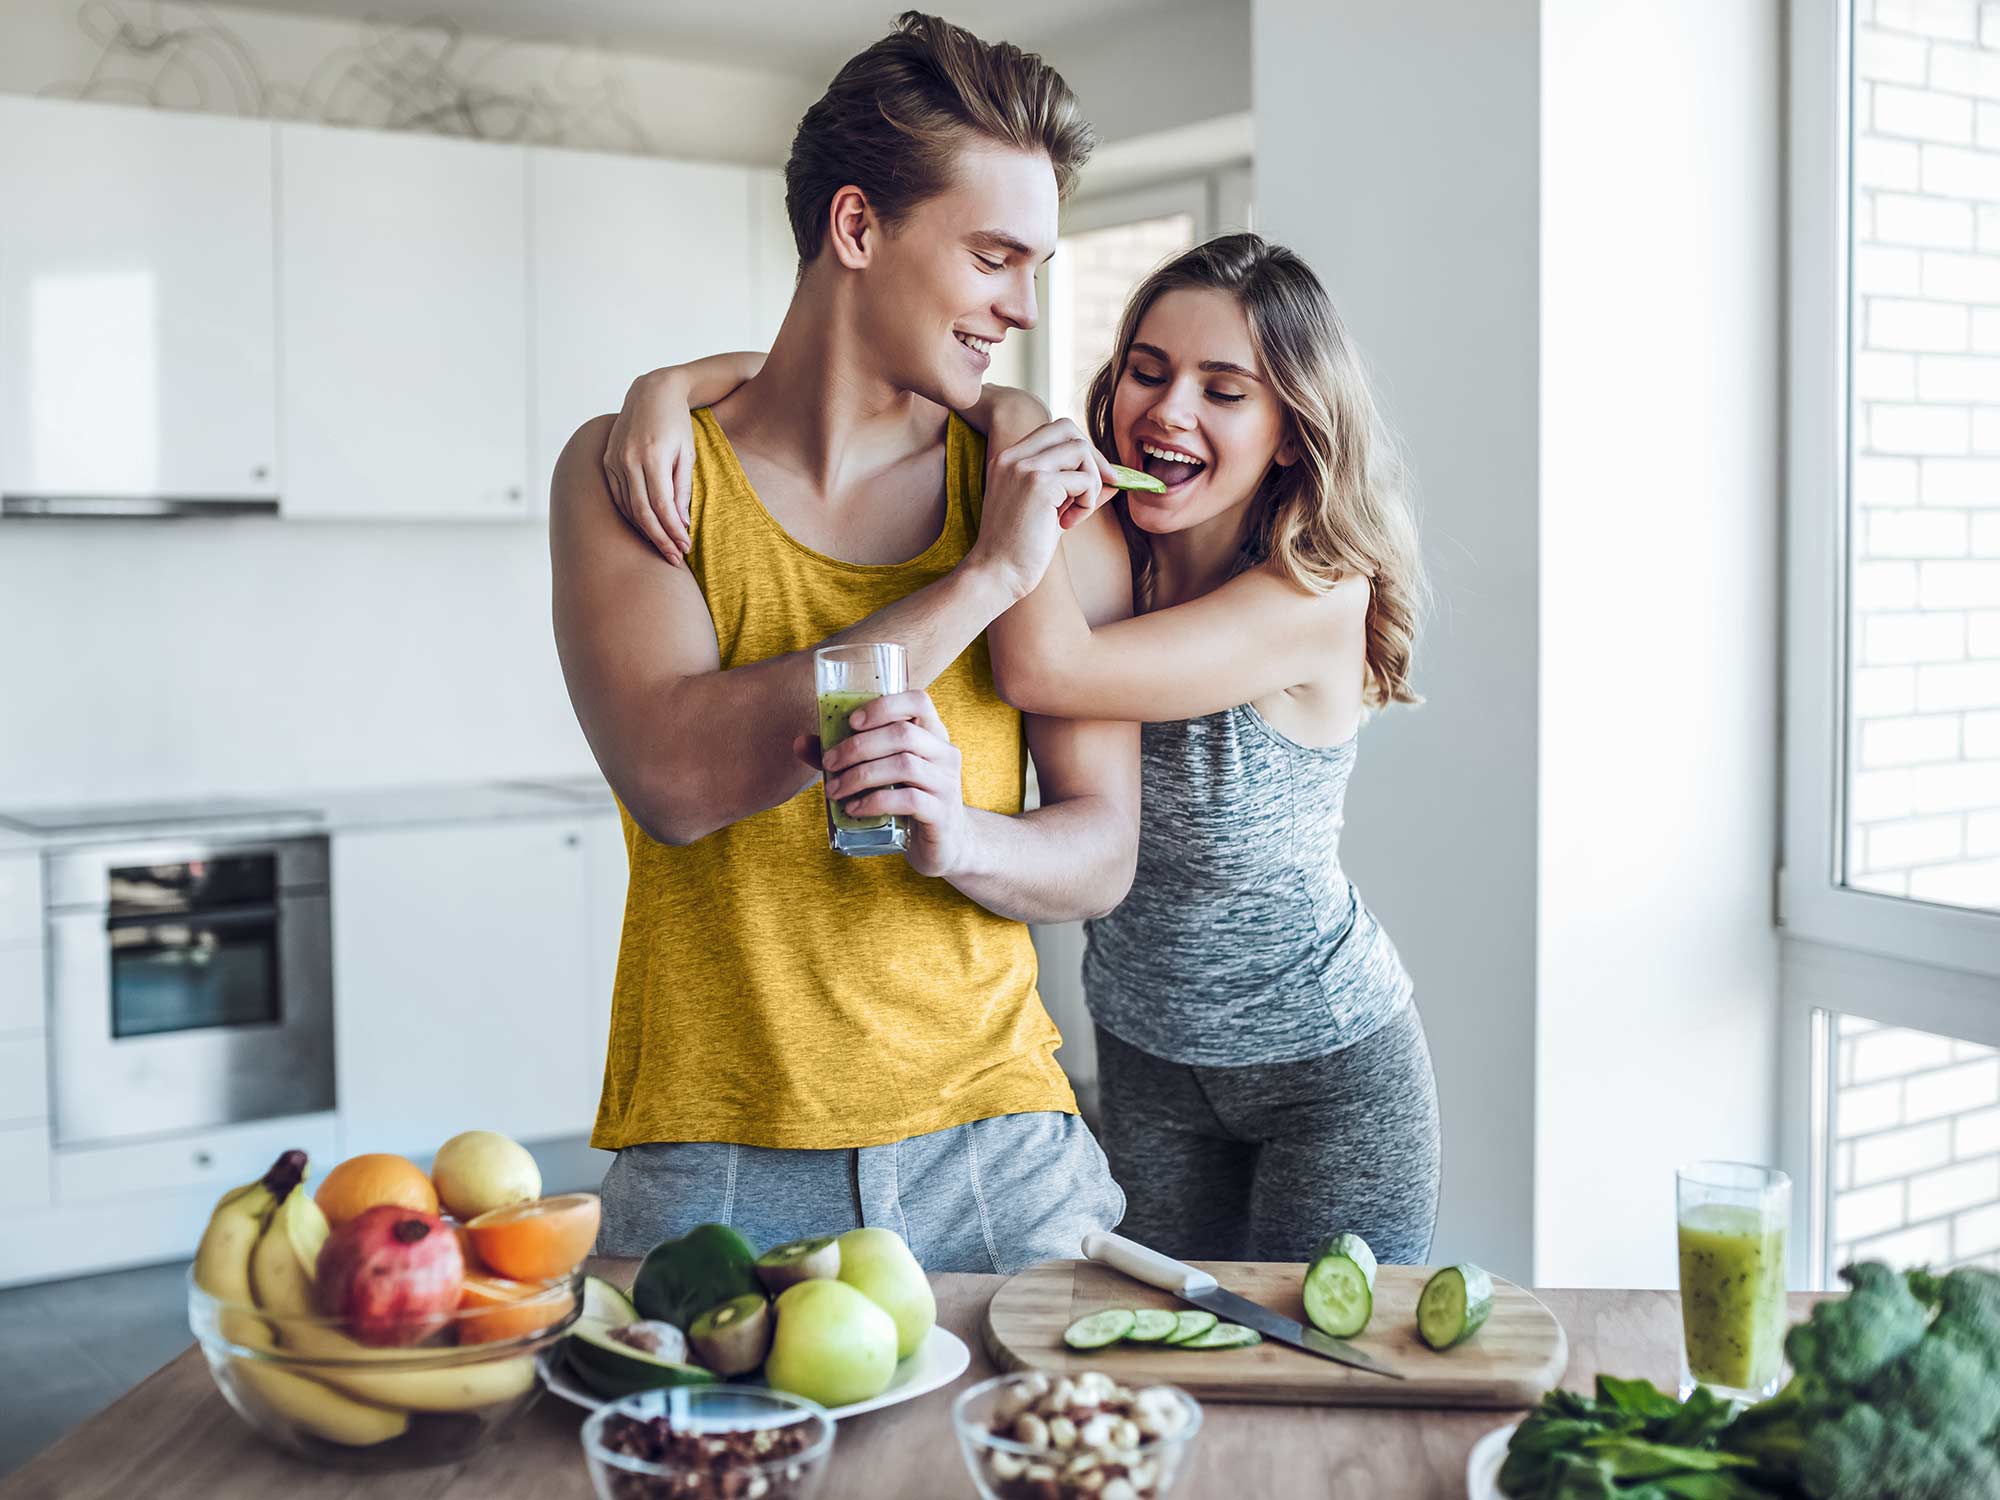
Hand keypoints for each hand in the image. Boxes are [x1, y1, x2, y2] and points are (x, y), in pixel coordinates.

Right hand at [602, 369, 695, 564]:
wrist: (652, 392)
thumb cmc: (676, 423)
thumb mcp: (686, 454)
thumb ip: (682, 488)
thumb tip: (681, 524)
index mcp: (652, 456)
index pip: (661, 505)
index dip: (673, 530)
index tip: (684, 547)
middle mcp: (628, 459)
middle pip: (642, 512)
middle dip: (659, 539)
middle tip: (674, 558)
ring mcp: (614, 459)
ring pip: (627, 507)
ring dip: (645, 530)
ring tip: (663, 546)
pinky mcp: (607, 460)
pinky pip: (618, 496)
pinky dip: (631, 514)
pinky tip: (645, 526)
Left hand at [802, 690, 975, 878]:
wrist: (943, 844)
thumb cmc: (907, 800)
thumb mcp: (881, 774)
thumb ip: (845, 756)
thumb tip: (800, 742)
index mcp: (932, 734)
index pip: (918, 701)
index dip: (884, 706)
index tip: (851, 722)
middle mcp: (945, 754)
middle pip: (903, 734)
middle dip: (858, 747)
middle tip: (829, 764)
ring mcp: (947, 784)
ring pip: (904, 765)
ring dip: (860, 775)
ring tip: (835, 790)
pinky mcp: (941, 813)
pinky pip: (908, 800)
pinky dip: (874, 801)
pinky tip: (853, 809)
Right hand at [970, 418, 1117, 601]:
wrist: (996, 574)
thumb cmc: (1019, 549)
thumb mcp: (1049, 511)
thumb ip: (1075, 490)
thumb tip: (1114, 480)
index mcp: (1009, 460)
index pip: (1054, 431)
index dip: (1080, 451)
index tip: (1092, 480)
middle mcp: (1013, 457)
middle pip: (1068, 428)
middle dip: (1092, 455)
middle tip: (1099, 488)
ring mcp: (1025, 468)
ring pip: (1081, 450)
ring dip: (1091, 482)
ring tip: (1076, 512)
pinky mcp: (1039, 485)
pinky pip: (1085, 480)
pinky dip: (1087, 502)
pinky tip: (1068, 524)